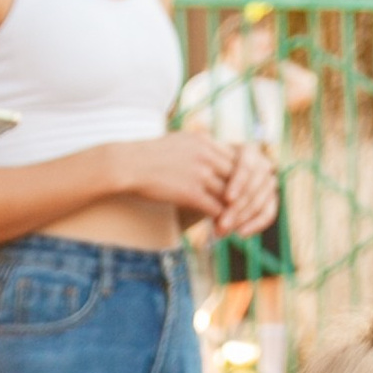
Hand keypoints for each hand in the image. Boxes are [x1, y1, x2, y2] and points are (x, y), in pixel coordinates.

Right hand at [115, 130, 244, 222]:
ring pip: (231, 197)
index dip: (243, 180)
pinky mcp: (191, 192)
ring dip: (234, 214)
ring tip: (235, 226)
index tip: (243, 195)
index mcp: (205, 141)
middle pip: (239, 179)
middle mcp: (206, 154)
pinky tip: (220, 231)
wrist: (125, 164)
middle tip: (246, 214)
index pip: (237, 160)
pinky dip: (222, 222)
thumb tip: (212, 151)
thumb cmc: (148, 156)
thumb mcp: (178, 141)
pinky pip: (217, 210)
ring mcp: (200, 173)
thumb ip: (199, 147)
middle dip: (244, 198)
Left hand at [206, 144, 279, 240]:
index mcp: (248, 150)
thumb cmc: (194, 171)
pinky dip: (255, 225)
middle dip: (239, 207)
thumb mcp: (198, 163)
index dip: (239, 182)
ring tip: (221, 231)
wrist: (199, 184)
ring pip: (261, 202)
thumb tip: (201, 156)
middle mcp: (263, 163)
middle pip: (255, 187)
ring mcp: (269, 182)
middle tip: (221, 224)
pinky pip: (268, 213)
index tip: (227, 199)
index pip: (248, 166)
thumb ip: (204, 162)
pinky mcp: (270, 200)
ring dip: (242, 218)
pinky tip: (240, 234)